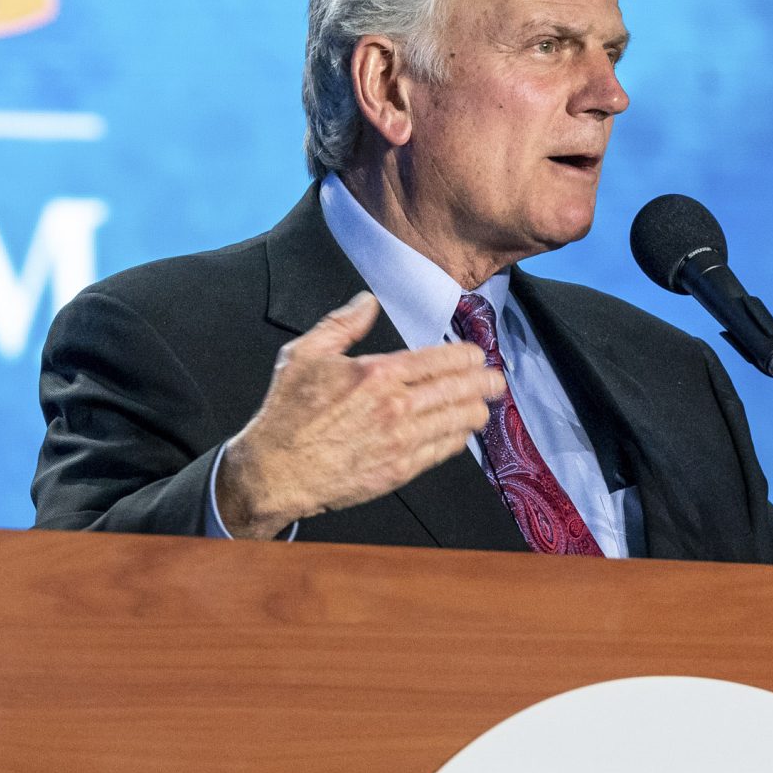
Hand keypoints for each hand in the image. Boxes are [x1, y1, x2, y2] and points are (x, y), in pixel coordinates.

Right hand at [215, 291, 503, 538]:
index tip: (477, 355)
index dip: (466, 356)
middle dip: (483, 382)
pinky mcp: (399, 470)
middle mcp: (397, 406)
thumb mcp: (305, 355)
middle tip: (495, 380)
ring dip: (476, 410)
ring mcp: (401, 440)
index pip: (440, 360)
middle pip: (458, 390)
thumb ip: (341, 324)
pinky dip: (458, 439)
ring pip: (457, 421)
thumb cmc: (287, 413)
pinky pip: (442, 450)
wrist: (277, 471)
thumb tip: (367, 302)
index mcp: (378, 373)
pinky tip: (462, 433)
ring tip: (484, 405)